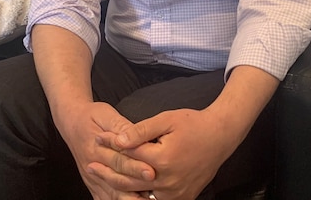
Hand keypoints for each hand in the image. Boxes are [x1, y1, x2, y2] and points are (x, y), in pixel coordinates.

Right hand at [56, 101, 156, 199]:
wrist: (72, 122)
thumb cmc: (91, 116)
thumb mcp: (106, 114)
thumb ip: (121, 125)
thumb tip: (135, 134)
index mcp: (96, 148)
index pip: (118, 160)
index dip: (135, 167)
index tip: (151, 172)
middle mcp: (93, 166)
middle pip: (117, 179)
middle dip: (136, 185)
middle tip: (152, 185)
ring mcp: (92, 178)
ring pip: (111, 194)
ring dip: (128, 198)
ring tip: (145, 199)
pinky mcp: (93, 184)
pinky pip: (104, 199)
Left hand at [94, 108, 236, 199]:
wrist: (220, 137)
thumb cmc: (193, 124)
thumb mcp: (166, 120)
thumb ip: (141, 131)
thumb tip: (118, 140)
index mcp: (163, 159)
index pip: (128, 154)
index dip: (110, 145)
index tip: (97, 138)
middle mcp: (168, 180)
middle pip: (129, 179)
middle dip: (107, 170)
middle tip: (90, 164)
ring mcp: (175, 193)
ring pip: (138, 194)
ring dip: (118, 187)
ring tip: (102, 178)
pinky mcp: (181, 198)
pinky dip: (137, 196)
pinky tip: (124, 190)